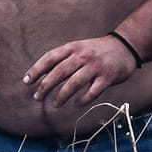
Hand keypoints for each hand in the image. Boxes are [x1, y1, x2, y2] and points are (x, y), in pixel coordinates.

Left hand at [24, 35, 138, 107]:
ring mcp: (95, 66)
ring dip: (62, 96)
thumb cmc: (97, 50)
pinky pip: (92, 92)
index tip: (26, 82)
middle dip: (46, 86)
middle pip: (60, 72)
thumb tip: (41, 75)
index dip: (36, 70)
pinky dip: (82, 100)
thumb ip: (63, 59)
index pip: (50, 58)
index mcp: (73, 47)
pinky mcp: (107, 77)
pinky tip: (75, 104)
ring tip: (54, 104)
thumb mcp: (79, 48)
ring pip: (74, 83)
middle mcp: (83, 56)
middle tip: (37, 97)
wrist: (125, 46)